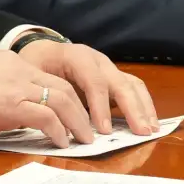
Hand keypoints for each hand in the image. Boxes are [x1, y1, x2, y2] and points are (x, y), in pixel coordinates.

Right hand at [0, 49, 93, 146]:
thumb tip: (1, 109)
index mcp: (9, 62)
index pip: (47, 76)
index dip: (65, 95)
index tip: (72, 111)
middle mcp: (19, 69)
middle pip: (63, 86)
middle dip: (80, 109)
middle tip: (88, 128)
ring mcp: (17, 86)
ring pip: (63, 100)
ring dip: (77, 122)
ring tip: (84, 139)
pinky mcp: (13, 106)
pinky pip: (48, 117)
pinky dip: (59, 130)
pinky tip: (61, 142)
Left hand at [16, 39, 158, 134]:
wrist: (42, 51)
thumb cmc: (37, 64)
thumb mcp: (33, 74)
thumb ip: (44, 92)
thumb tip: (51, 120)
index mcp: (77, 56)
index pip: (94, 81)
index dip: (100, 106)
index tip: (104, 130)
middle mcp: (98, 60)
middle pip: (120, 82)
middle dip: (132, 108)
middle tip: (140, 132)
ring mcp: (109, 68)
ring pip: (132, 85)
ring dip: (144, 108)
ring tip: (150, 130)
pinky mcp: (114, 78)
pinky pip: (134, 89)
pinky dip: (144, 105)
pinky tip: (149, 123)